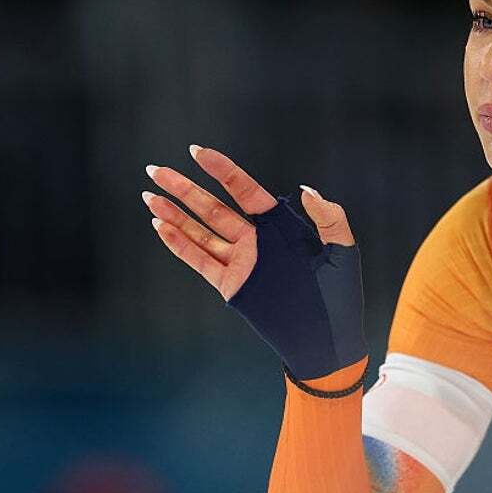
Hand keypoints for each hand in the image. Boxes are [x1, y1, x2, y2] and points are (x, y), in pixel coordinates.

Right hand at [143, 145, 366, 378]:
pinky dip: (179, 244)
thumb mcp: (343, 253)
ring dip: (174, 215)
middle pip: (213, 207)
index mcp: (281, 226)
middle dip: (184, 188)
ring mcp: (241, 262)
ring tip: (148, 195)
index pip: (245, 190)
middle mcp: (257, 240)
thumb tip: (305, 189)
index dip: (221, 170)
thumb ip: (330, 218)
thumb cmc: (340, 297)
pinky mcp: (231, 285)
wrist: (327, 341)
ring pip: (201, 232)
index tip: (197, 151)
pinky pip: (200, 260)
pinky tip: (160, 226)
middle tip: (155, 170)